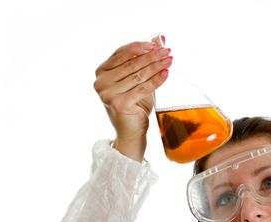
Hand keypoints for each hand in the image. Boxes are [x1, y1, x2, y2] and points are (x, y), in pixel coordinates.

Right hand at [93, 40, 171, 160]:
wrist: (131, 133)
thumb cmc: (134, 106)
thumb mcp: (137, 80)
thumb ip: (144, 61)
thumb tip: (159, 38)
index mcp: (101, 73)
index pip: (121, 53)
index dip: (140, 47)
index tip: (156, 44)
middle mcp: (101, 82)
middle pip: (131, 63)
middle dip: (152, 56)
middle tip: (168, 52)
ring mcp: (108, 93)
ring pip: (138, 75)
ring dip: (156, 66)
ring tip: (169, 61)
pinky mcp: (119, 104)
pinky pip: (143, 88)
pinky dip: (156, 80)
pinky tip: (166, 73)